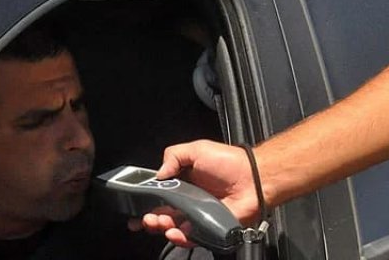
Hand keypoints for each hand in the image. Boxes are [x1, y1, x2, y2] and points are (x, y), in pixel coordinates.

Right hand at [140, 141, 260, 245]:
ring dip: (162, 228)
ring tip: (159, 223)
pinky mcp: (208, 228)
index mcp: (183, 183)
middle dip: (149, 219)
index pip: (158, 195)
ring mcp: (198, 216)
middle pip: (162, 215)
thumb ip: (173, 156)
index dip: (145, 202)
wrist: (253, 178)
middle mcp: (188, 201)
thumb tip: (157, 175)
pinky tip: (176, 231)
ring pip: (173, 228)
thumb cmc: (230, 162)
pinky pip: (191, 238)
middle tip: (147, 218)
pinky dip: (180, 237)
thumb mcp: (197, 149)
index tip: (135, 206)